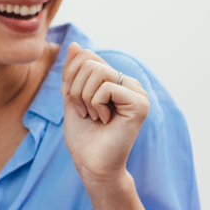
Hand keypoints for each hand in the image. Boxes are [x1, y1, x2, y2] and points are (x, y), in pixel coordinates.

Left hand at [61, 42, 149, 186]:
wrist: (92, 165)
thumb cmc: (84, 137)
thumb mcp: (72, 97)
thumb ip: (74, 72)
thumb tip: (76, 44)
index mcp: (116, 81)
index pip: (88, 56)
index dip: (70, 73)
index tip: (69, 97)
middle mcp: (130, 84)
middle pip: (91, 62)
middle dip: (76, 87)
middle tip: (83, 111)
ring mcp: (138, 93)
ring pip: (97, 72)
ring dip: (85, 98)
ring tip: (93, 116)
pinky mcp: (140, 103)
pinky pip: (107, 87)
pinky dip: (96, 104)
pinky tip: (104, 120)